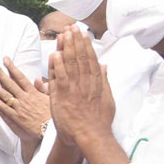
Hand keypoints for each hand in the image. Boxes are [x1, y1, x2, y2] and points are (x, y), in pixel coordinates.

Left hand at [0, 57, 49, 142]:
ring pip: (4, 95)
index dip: (12, 67)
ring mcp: (19, 108)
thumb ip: (43, 88)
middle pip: (10, 83)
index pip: (20, 77)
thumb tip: (37, 78)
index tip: (5, 59)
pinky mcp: (15, 117)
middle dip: (0, 73)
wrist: (50, 131)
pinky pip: (3, 108)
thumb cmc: (52, 116)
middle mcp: (24, 98)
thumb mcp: (51, 99)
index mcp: (33, 93)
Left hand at [47, 28, 114, 148]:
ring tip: (64, 34)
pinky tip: (55, 54)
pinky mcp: (64, 97)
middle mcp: (86, 83)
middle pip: (81, 58)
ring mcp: (75, 90)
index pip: (91, 59)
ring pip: (70, 65)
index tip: (82, 33)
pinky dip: (58, 66)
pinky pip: (60, 78)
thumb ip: (105, 81)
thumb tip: (105, 66)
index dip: (86, 45)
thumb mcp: (107, 99)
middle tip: (72, 27)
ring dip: (67, 48)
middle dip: (76, 41)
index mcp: (97, 83)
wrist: (91, 136)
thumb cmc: (99, 121)